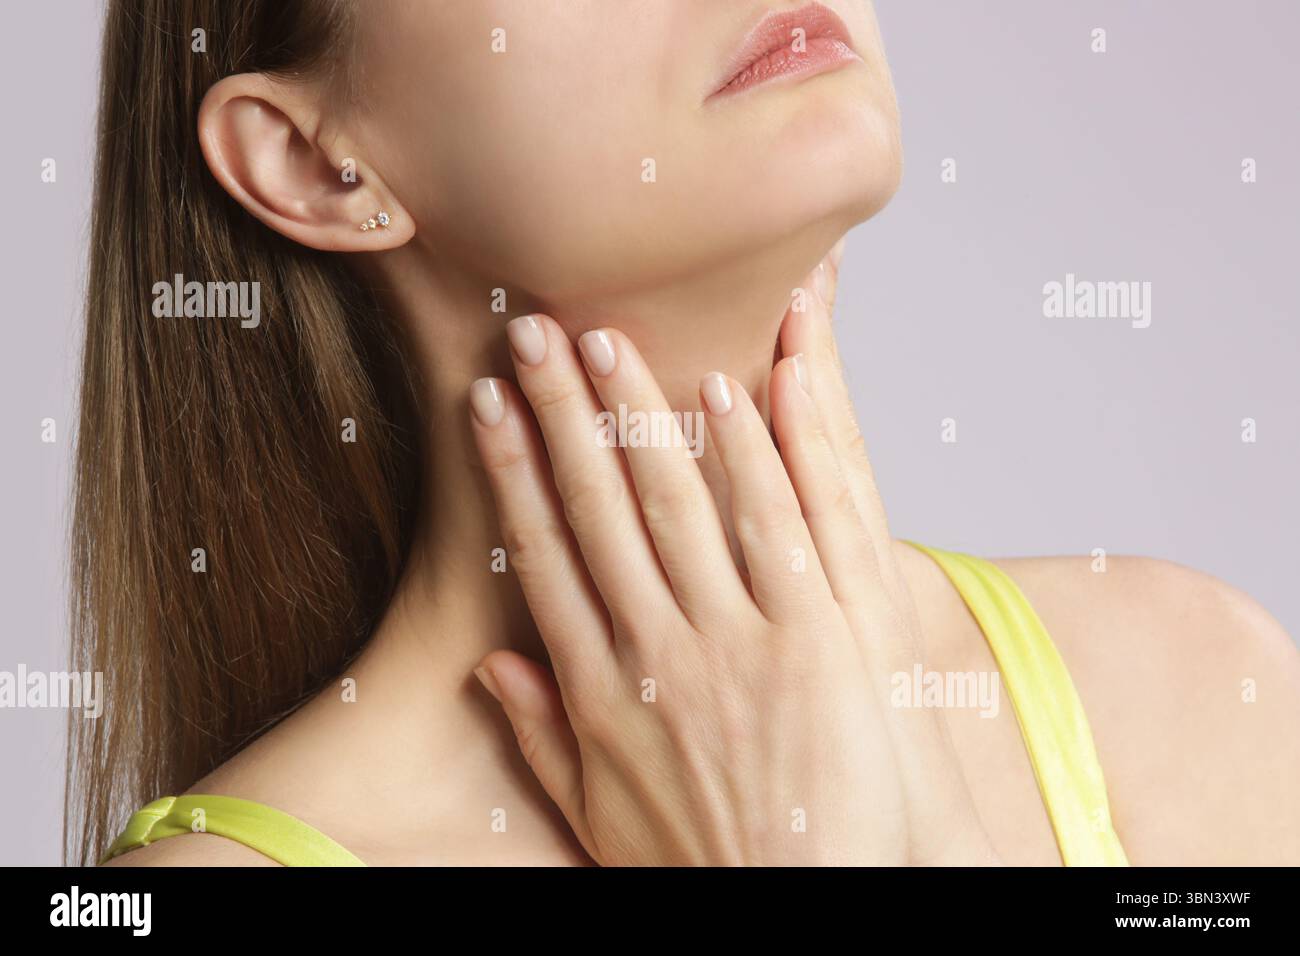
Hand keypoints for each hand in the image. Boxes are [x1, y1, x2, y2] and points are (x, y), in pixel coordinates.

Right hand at [467, 251, 996, 864]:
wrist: (806, 909)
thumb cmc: (703, 862)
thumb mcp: (598, 813)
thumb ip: (542, 736)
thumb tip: (491, 670)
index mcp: (600, 686)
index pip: (544, 552)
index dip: (513, 470)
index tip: (487, 406)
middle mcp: (658, 649)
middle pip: (600, 508)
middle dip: (563, 412)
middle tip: (535, 332)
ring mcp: (740, 640)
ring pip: (680, 502)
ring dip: (643, 413)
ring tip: (612, 338)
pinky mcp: (820, 639)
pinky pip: (781, 526)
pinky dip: (754, 454)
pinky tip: (727, 390)